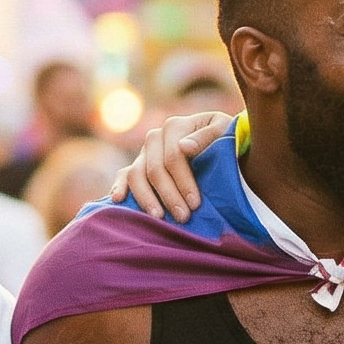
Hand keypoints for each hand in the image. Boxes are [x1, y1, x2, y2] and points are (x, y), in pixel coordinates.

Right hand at [110, 112, 231, 221]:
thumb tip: (184, 147)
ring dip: (146, 198)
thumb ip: (207, 137)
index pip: (174, 156)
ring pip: (136, 175)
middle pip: (155, 169)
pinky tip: (118, 200)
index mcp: (175, 126)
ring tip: (158, 218)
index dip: (184, 181)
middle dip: (169, 195)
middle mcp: (155, 137)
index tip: (195, 203)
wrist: (220, 144)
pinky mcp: (137, 165)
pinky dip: (118, 186)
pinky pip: (123, 175)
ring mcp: (144, 152)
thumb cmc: (225, 140)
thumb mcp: (224, 132)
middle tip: (183, 217)